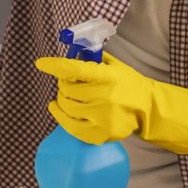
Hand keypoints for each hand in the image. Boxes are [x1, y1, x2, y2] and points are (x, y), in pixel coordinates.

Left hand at [35, 52, 187, 154]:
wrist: (146, 108)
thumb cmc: (127, 83)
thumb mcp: (114, 66)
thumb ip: (93, 59)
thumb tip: (71, 52)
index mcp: (107, 77)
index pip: (75, 70)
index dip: (55, 66)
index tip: (41, 63)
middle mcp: (103, 97)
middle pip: (67, 89)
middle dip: (63, 83)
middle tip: (67, 82)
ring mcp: (100, 118)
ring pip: (66, 106)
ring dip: (62, 98)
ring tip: (66, 95)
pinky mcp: (98, 134)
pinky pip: (69, 125)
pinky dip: (59, 115)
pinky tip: (57, 108)